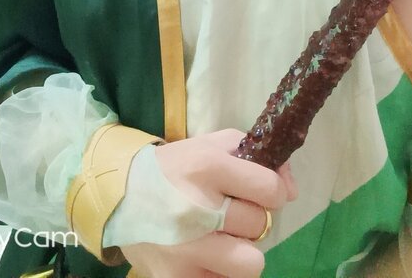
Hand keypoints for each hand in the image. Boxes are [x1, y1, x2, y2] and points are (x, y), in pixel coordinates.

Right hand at [122, 128, 297, 277]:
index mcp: (207, 168)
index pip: (270, 190)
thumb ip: (258, 157)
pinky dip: (218, 273)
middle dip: (250, 220)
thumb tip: (291, 192)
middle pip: (259, 226)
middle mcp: (197, 209)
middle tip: (230, 215)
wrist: (119, 196)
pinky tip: (203, 257)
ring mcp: (186, 250)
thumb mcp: (212, 146)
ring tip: (220, 241)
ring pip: (249, 264)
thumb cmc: (175, 168)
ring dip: (240, 253)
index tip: (259, 191)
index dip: (271, 191)